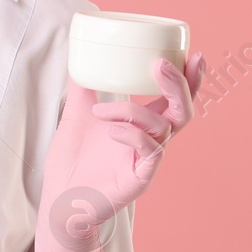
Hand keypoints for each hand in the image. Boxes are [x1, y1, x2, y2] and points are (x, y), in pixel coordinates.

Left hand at [31, 51, 205, 251]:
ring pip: (162, 127)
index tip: (194, 53)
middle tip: (161, 64)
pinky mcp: (139, 180)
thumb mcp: (77, 114)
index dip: (191, 78)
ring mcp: (148, 162)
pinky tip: (109, 130)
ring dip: (132, 110)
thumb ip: (83, 85)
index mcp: (144, 125)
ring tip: (100, 111)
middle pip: (184, 111)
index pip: (177, 99)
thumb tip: (80, 53)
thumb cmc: (72, 160)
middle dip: (180, 84)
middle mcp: (152, 142)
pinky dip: (132, 133)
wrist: (57, 199)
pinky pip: (150, 152)